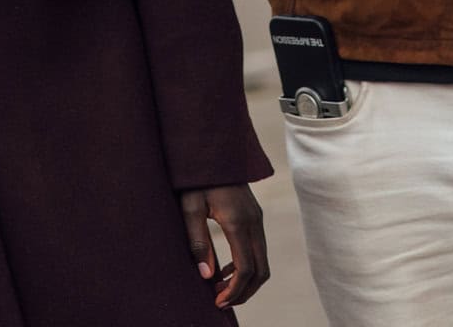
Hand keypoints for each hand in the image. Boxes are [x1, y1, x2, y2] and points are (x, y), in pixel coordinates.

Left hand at [179, 184, 268, 307]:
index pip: (246, 268)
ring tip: (220, 290)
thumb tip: (207, 276)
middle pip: (261, 271)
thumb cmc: (196, 177)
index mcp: (238, 222)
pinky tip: (223, 269)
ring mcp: (257, 219)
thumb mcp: (190, 208)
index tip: (217, 302)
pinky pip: (258, 249)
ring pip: (262, 261)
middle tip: (221, 302)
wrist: (212, 149)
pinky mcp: (254, 216)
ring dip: (246, 281)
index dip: (234, 291)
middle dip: (244, 292)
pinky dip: (246, 266)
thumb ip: (198, 242)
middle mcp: (254, 222)